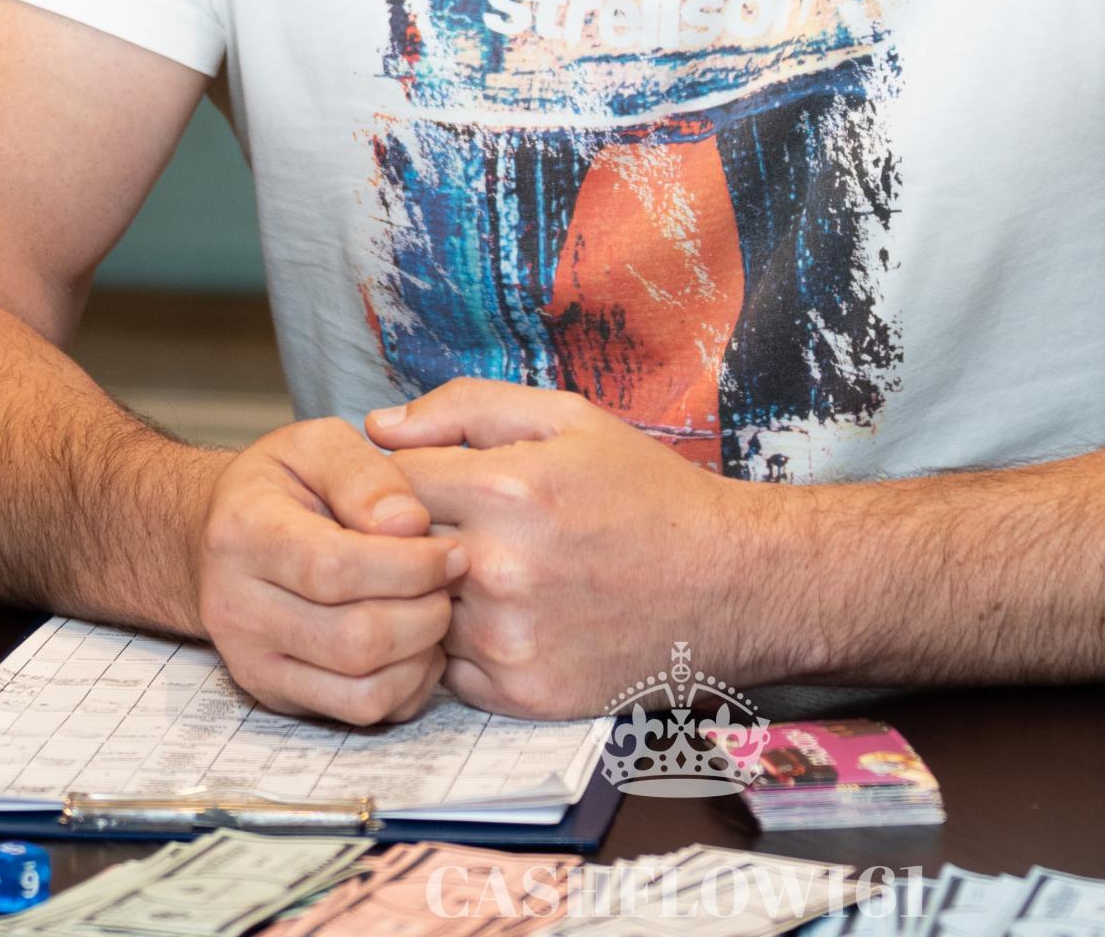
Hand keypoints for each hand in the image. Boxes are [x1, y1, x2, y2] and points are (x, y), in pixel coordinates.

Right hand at [195, 417, 462, 725]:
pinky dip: (407, 686)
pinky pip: (358, 713)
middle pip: (354, 639)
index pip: (334, 568)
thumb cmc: (281, 484)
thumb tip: (409, 524)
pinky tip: (417, 643)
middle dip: (425, 611)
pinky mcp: (278, 696)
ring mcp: (255, 662)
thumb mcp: (316, 444)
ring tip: (436, 608)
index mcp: (243, 533)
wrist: (221, 537)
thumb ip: (364, 473)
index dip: (408, 565)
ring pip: (361, 690)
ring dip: (421, 654)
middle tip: (451, 578)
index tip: (452, 550)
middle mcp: (237, 609)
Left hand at [367, 380, 756, 718]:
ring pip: (410, 615)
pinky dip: (453, 646)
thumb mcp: (566, 418)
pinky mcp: (519, 696)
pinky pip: (444, 671)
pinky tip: (491, 617)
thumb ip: (466, 408)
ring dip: (420, 595)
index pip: (386, 483)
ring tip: (464, 571)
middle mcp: (498, 569)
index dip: (381, 479)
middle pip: (387, 554)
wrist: (724, 584)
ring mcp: (506, 641)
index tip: (400, 483)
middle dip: (391, 538)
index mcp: (506, 489)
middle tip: (420, 529)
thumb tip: (380, 427)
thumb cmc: (644, 492)